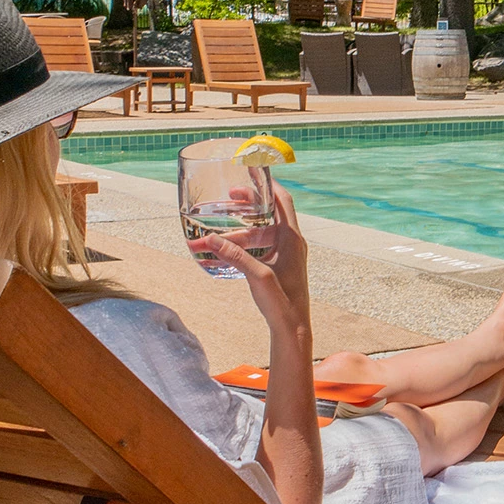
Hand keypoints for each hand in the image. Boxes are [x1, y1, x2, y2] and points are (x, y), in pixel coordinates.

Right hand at [202, 183, 310, 334]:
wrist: (293, 329)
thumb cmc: (281, 303)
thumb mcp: (256, 276)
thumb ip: (234, 256)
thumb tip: (211, 239)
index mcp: (291, 238)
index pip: (282, 200)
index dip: (268, 184)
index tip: (253, 173)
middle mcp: (291, 243)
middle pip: (269, 214)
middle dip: (248, 206)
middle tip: (228, 198)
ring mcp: (286, 256)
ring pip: (261, 235)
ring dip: (239, 232)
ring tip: (215, 232)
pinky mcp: (279, 268)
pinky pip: (260, 248)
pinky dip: (244, 245)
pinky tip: (226, 250)